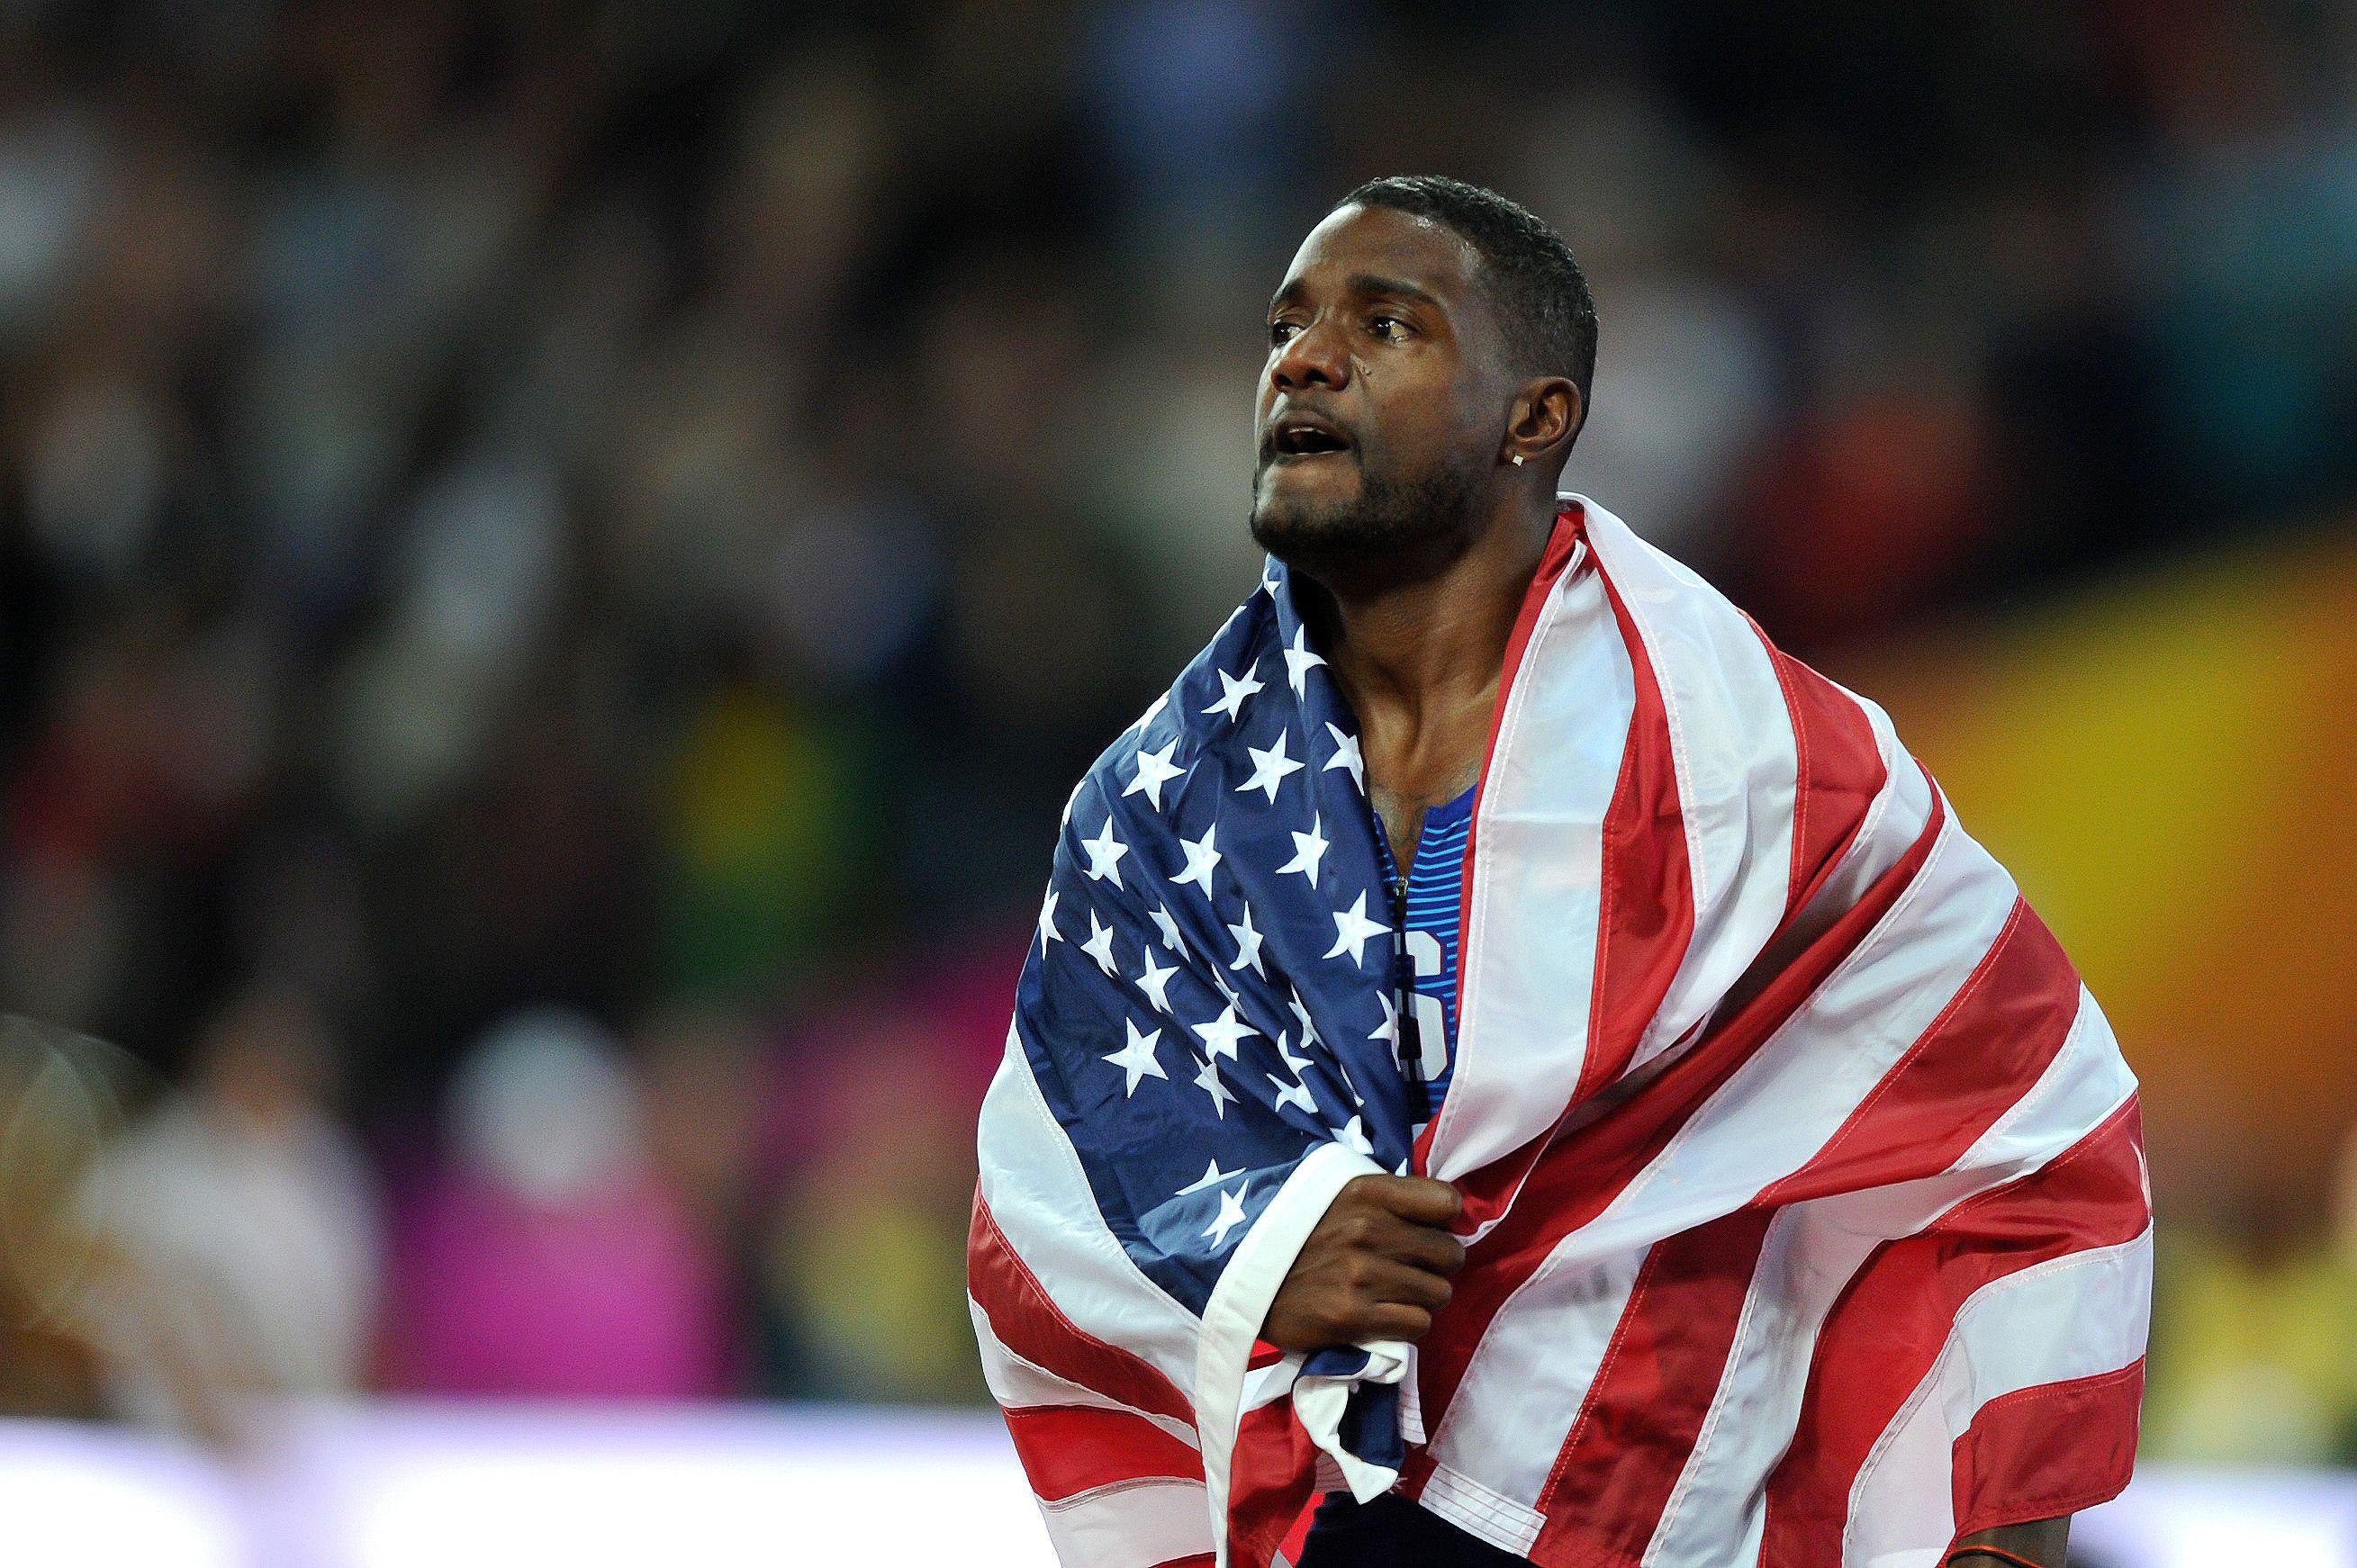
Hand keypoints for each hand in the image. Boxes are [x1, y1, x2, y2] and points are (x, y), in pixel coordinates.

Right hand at [1262, 1174, 1465, 1350]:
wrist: (1245, 1279)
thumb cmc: (1301, 1234)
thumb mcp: (1338, 1195)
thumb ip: (1388, 1198)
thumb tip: (1448, 1214)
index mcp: (1366, 1191)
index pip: (1445, 1201)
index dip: (1444, 1222)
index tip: (1427, 1232)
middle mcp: (1368, 1228)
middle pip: (1450, 1253)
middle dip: (1437, 1267)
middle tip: (1413, 1272)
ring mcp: (1361, 1273)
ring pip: (1439, 1292)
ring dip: (1423, 1299)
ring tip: (1397, 1296)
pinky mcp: (1353, 1315)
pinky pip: (1417, 1323)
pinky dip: (1408, 1324)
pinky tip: (1386, 1317)